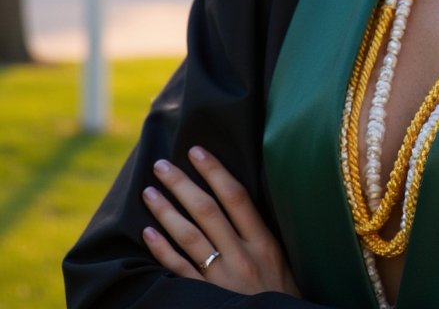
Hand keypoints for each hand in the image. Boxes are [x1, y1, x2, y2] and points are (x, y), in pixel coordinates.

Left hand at [141, 145, 301, 296]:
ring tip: (149, 192)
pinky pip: (178, 270)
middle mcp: (241, 256)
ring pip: (189, 237)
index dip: (214, 171)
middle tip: (162, 165)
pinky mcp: (204, 297)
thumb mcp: (282, 258)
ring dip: (166, 211)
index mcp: (264, 242)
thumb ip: (261, 232)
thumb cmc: (281, 292)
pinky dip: (162, 250)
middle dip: (182, 184)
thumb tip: (237, 199)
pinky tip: (148, 233)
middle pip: (207, 211)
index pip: (235, 197)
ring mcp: (220, 278)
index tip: (197, 151)